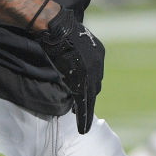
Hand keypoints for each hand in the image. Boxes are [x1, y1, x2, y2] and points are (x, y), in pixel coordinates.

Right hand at [37, 6, 104, 133]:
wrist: (56, 28)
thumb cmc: (58, 31)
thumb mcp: (72, 43)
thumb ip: (75, 56)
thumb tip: (69, 62)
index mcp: (98, 52)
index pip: (95, 75)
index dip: (88, 87)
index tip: (83, 95)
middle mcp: (98, 63)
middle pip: (94, 87)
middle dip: (88, 99)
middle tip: (81, 111)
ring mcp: (91, 73)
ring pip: (91, 98)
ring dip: (87, 113)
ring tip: (84, 127)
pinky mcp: (82, 82)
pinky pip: (84, 103)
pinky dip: (83, 117)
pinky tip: (83, 128)